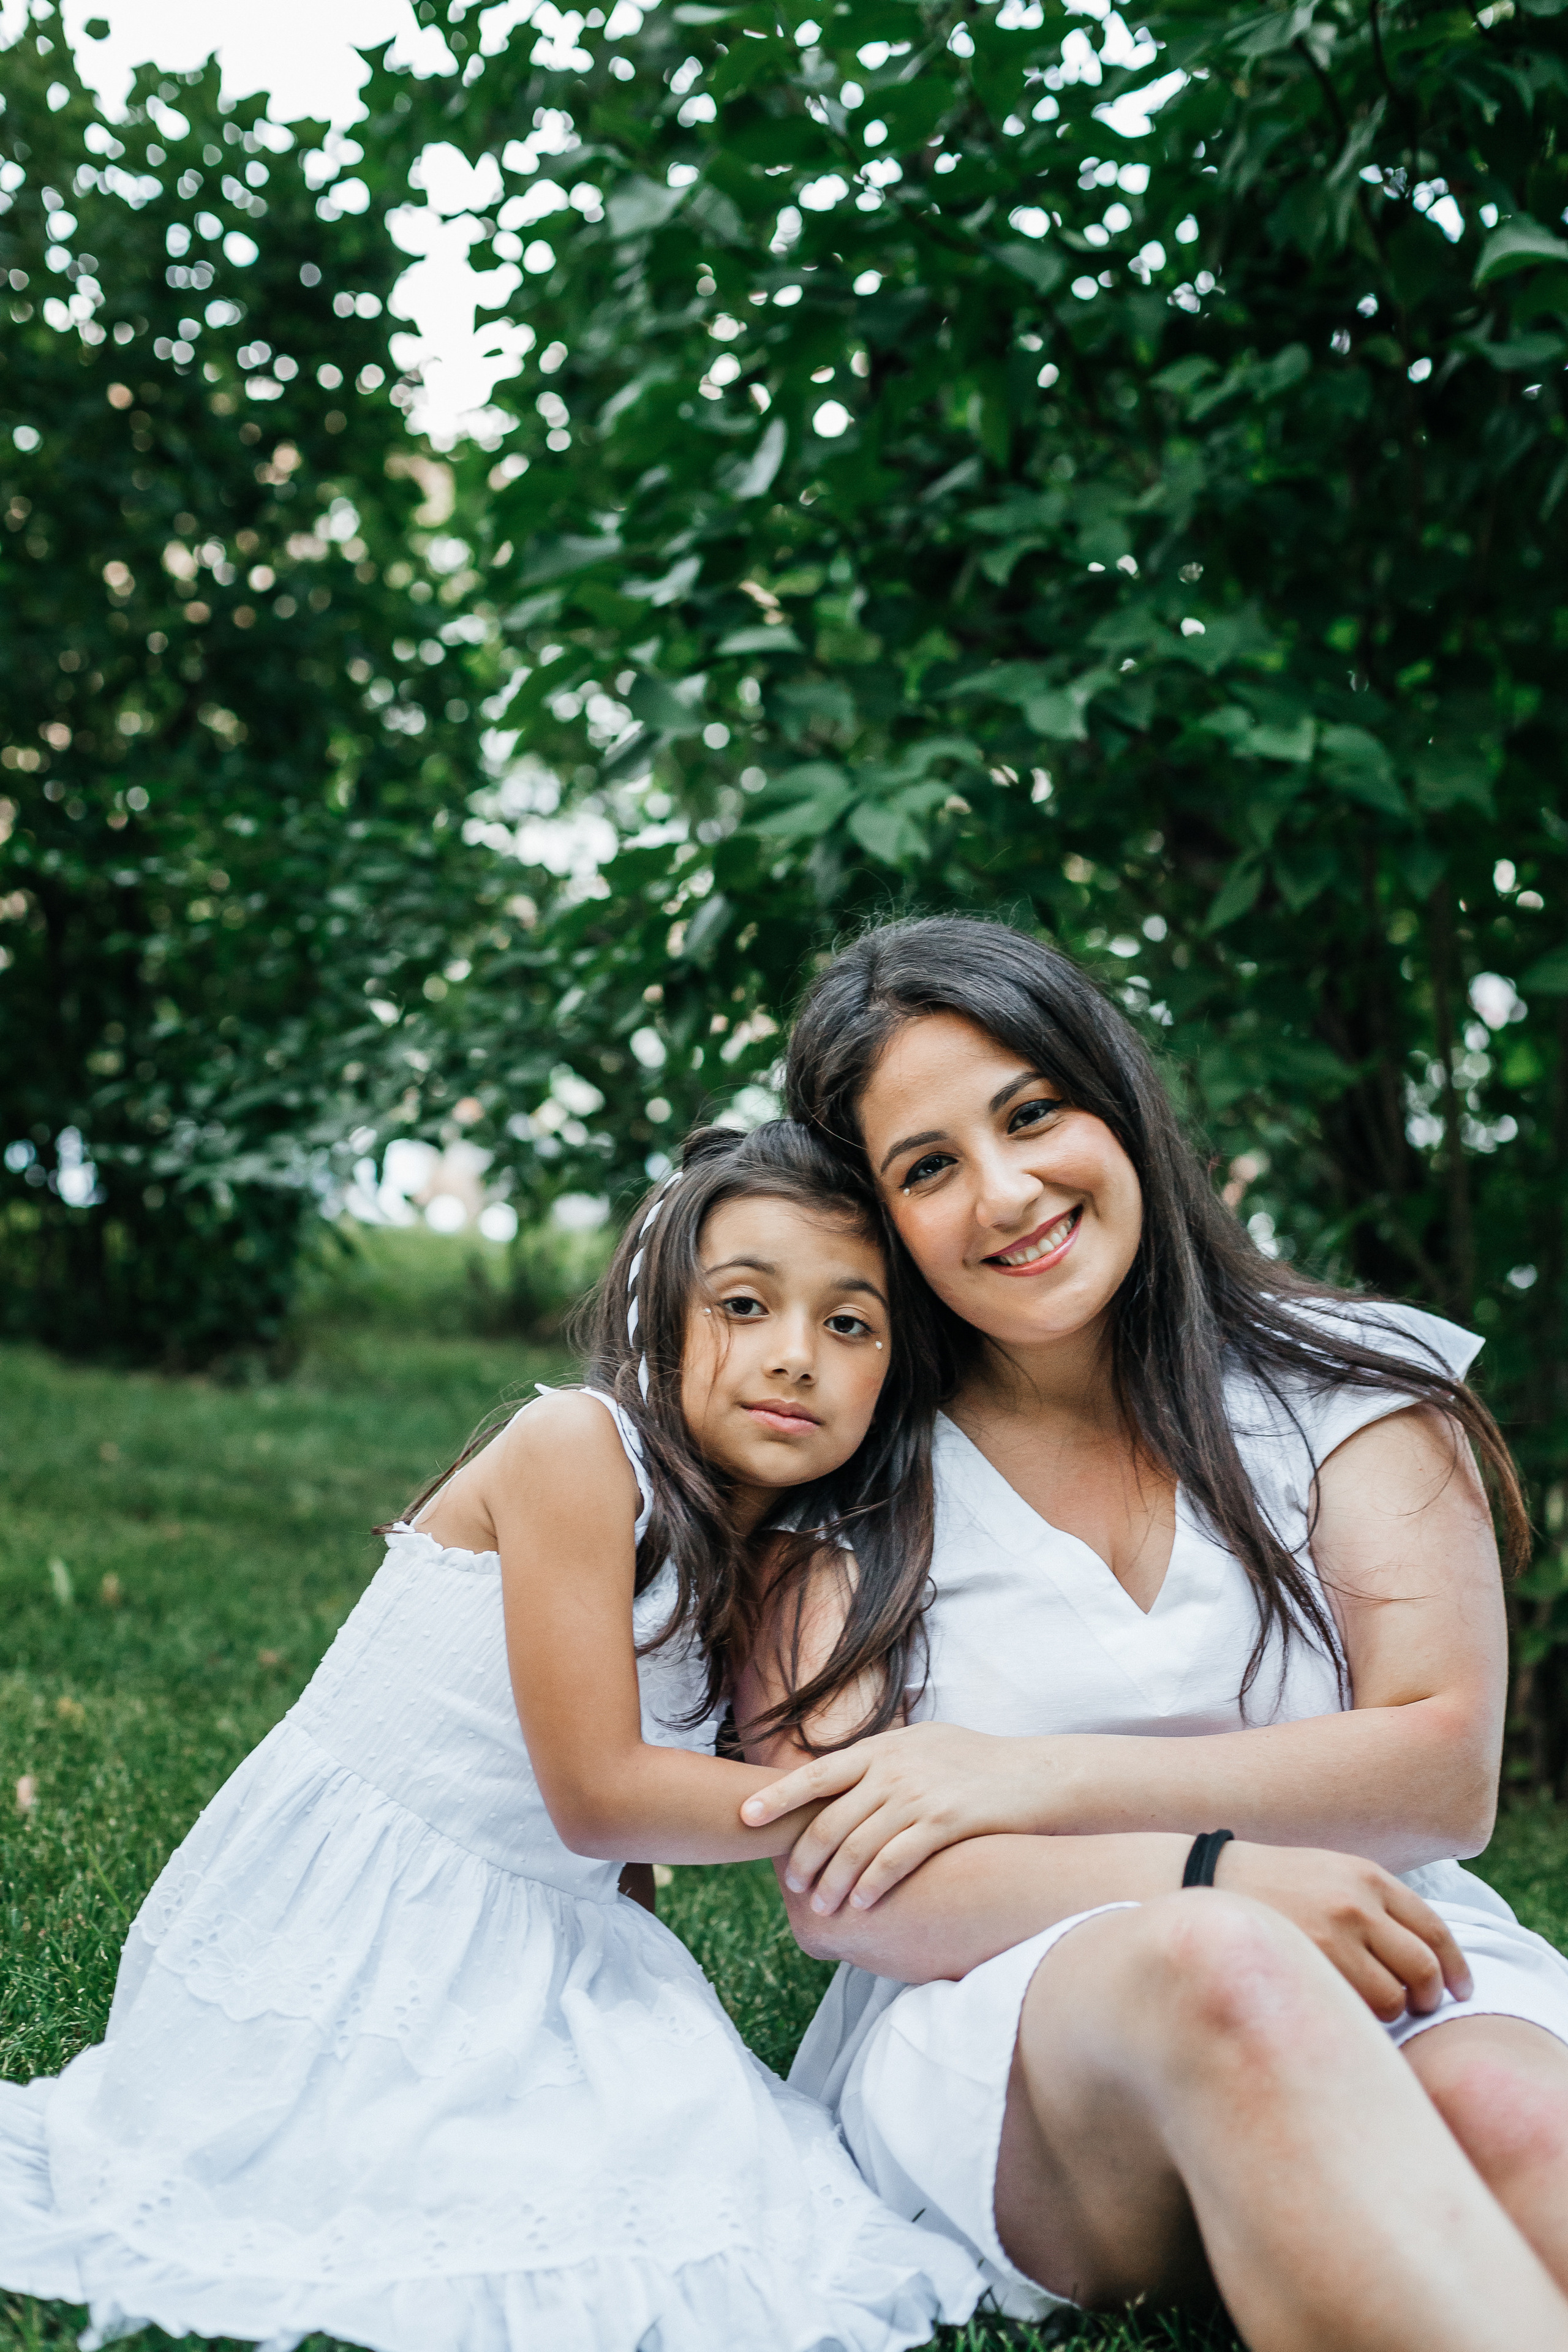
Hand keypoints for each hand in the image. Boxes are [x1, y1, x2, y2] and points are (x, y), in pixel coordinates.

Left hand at [742, 1721, 1066, 1913]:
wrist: (1035, 1774)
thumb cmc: (976, 1762)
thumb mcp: (923, 1744)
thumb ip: (882, 1759)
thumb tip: (841, 1773)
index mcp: (882, 1748)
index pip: (818, 1773)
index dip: (778, 1796)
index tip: (745, 1816)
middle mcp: (894, 1769)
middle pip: (831, 1817)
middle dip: (804, 1854)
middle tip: (790, 1882)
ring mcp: (918, 1795)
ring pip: (858, 1844)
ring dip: (834, 1880)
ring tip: (821, 1906)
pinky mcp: (945, 1823)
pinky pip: (896, 1860)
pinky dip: (873, 1884)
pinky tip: (862, 1904)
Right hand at [1218, 1841, 1474, 2020]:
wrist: (1206, 1883)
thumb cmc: (1275, 1887)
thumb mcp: (1331, 1874)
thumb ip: (1376, 1905)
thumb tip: (1426, 1959)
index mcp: (1368, 1878)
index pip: (1435, 1930)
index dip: (1456, 1968)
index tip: (1460, 1989)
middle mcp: (1357, 1905)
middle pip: (1422, 1969)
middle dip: (1428, 1997)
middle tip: (1418, 2007)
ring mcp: (1332, 1938)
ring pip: (1392, 2000)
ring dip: (1391, 2013)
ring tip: (1370, 2010)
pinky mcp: (1309, 1967)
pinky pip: (1357, 2012)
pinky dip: (1361, 2021)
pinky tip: (1344, 2013)